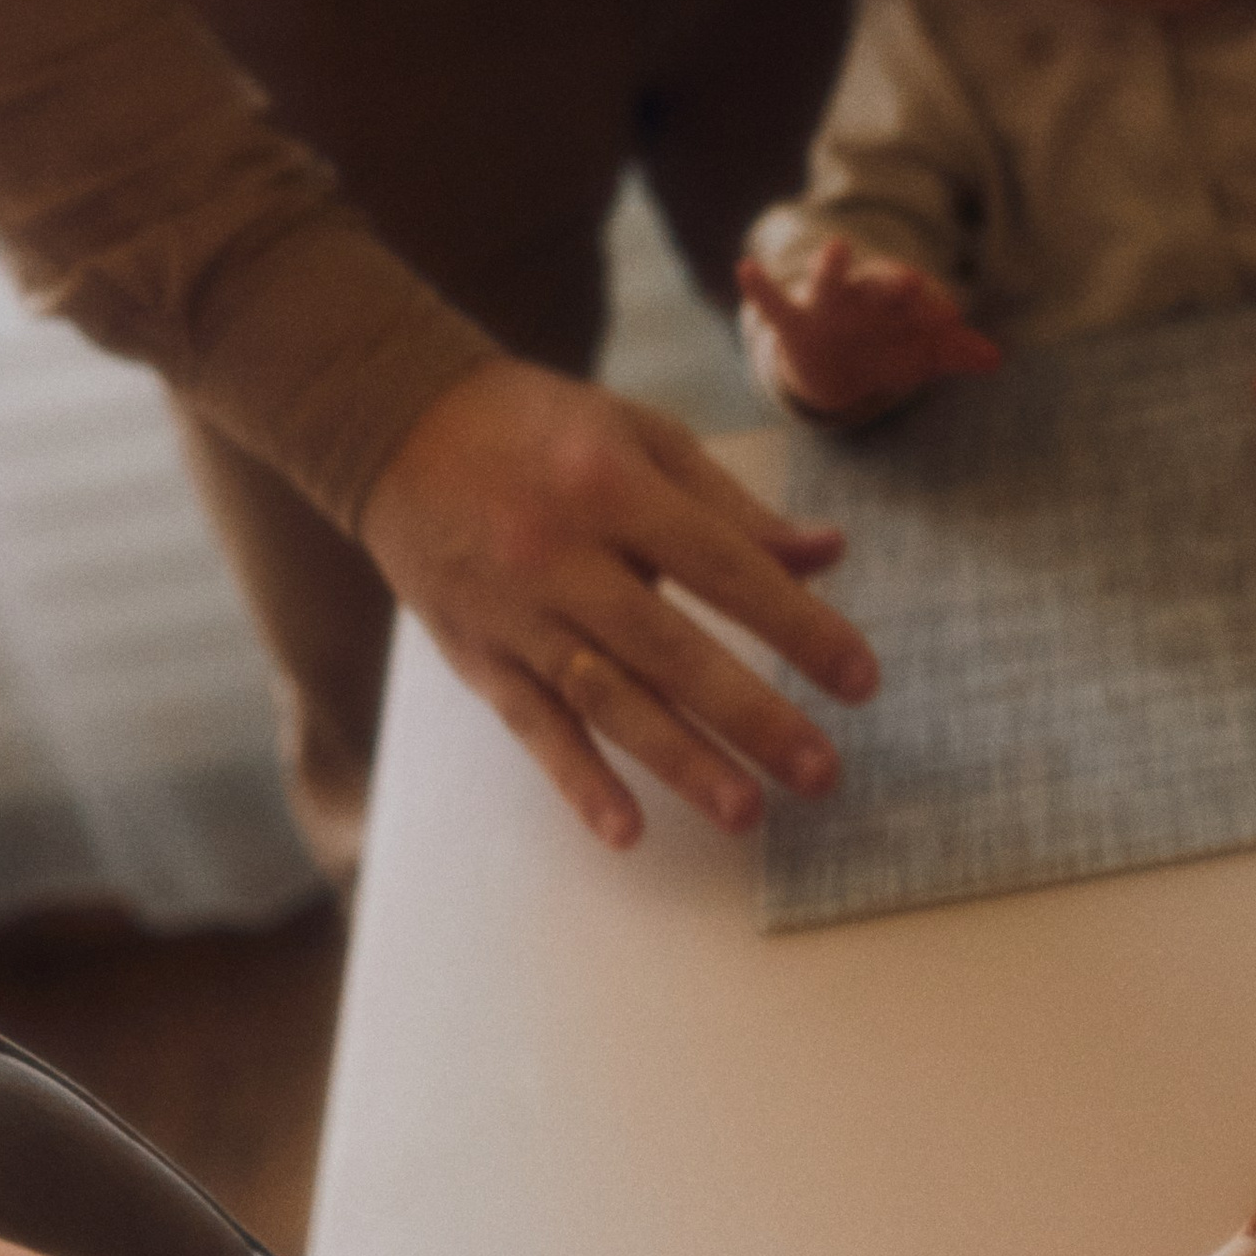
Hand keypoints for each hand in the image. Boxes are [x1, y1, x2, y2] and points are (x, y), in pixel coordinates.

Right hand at [357, 354, 878, 849]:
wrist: (395, 424)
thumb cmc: (541, 428)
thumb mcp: (641, 436)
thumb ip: (733, 507)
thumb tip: (830, 553)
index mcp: (614, 486)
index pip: (724, 568)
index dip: (798, 624)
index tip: (860, 679)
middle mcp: (561, 553)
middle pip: (670, 648)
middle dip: (751, 716)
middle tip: (821, 773)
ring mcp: (515, 612)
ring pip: (607, 698)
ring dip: (679, 761)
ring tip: (747, 814)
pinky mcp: (476, 654)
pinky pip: (534, 727)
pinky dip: (578, 781)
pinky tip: (627, 831)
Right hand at [737, 239, 1001, 419]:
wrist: (832, 368)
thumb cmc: (883, 349)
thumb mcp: (918, 355)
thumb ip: (953, 353)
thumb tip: (995, 359)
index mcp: (896, 300)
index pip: (921, 300)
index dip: (934, 309)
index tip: (951, 319)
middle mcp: (862, 296)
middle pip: (881, 285)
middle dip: (894, 283)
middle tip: (911, 280)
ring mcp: (826, 305)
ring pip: (829, 281)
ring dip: (833, 266)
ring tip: (835, 246)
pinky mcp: (793, 322)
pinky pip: (773, 303)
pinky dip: (759, 287)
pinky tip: (746, 267)